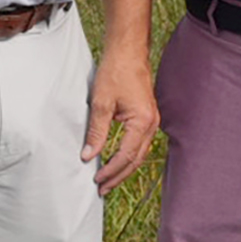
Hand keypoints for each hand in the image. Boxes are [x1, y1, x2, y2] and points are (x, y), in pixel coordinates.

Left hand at [82, 55, 157, 194]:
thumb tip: (88, 156)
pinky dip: (129, 155)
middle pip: (136, 159)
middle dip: (118, 176)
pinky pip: (140, 143)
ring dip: (124, 168)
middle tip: (102, 189)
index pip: (126, 156)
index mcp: (142, 122)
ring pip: (140, 153)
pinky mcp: (147, 116)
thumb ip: (96, 132)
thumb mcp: (100, 103)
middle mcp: (151, 124)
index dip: (110, 170)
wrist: (127, 51)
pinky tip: (118, 161)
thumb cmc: (115, 72)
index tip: (96, 179)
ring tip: (108, 180)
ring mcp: (152, 120)